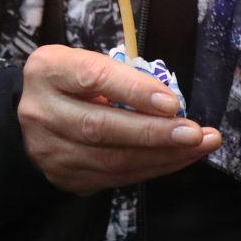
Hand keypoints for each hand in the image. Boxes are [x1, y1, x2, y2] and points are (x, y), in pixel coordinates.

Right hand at [17, 45, 220, 194]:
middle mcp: (40, 111)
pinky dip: (151, 168)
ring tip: (199, 147)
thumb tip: (171, 106)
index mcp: (49, 71)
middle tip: (195, 134)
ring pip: (109, 159)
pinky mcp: (61, 176)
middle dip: (154, 133)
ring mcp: (47, 149)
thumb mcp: (96, 63)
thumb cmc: (80, 82)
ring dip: (162, 156)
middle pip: (100, 127)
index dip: (135, 91)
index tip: (173, 104)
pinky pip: (112, 178)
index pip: (94, 78)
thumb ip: (127, 78)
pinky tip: (179, 159)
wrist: (42, 114)